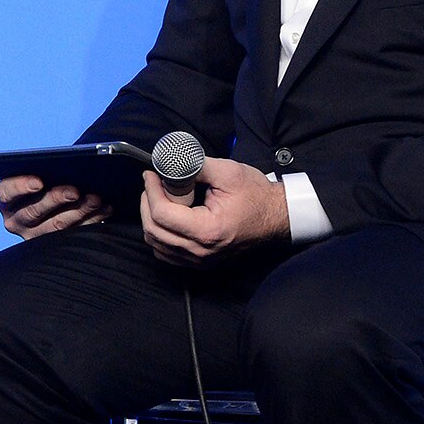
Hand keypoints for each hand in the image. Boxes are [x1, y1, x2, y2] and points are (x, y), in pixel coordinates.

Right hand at [0, 174, 112, 240]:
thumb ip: (42, 170)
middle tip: (75, 190)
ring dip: (79, 211)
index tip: (39, 181)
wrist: (50, 203)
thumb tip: (66, 164)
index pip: (5, 193)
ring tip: (95, 199)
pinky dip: (92, 220)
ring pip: (56, 226)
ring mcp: (35, 236)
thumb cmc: (41, 181)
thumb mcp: (35, 174)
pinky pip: (74, 234)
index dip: (21, 186)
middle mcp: (15, 221)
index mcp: (5, 200)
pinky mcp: (55, 244)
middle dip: (56, 199)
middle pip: (33, 211)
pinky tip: (104, 208)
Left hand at [140, 158, 289, 266]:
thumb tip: (168, 162)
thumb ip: (194, 166)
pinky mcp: (200, 261)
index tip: (151, 175)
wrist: (275, 216)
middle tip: (152, 184)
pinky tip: (165, 217)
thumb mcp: (227, 172)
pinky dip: (159, 235)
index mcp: (208, 230)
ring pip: (157, 244)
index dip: (151, 191)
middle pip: (154, 231)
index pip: (162, 214)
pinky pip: (166, 253)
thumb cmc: (256, 195)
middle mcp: (202, 250)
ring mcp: (200, 259)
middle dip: (147, 203)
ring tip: (159, 198)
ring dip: (151, 219)